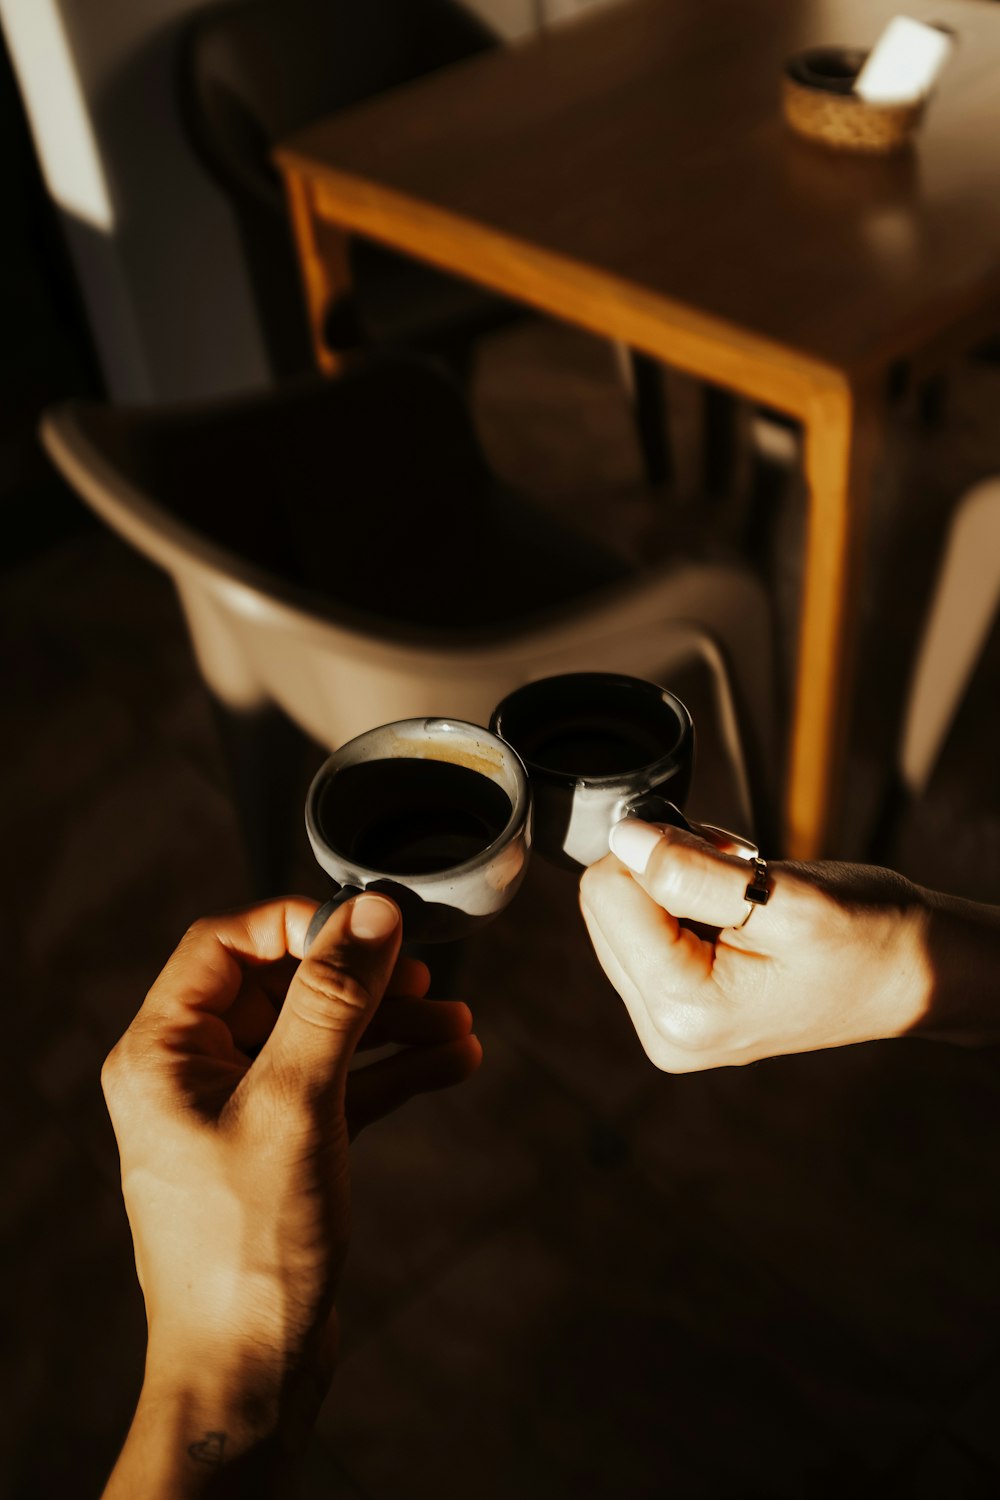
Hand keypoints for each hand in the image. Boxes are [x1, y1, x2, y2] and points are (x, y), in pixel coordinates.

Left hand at [101, 893, 480, 1494]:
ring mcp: (237, 1112)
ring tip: (460, 1024)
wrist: (249, 1372)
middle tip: (427, 973)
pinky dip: (390, 1072)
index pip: (226, 945)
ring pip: (319, 1037)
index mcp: (164, 1052)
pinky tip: (451, 1062)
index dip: (300, 924)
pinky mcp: (280, 1147)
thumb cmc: (247, 1249)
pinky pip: (338, 1086)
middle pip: (283, 988)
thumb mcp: (295, 1104)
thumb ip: (332, 1000)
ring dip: (390, 1026)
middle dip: (363, 981)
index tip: (372, 923)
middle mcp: (193, 1074)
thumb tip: (370, 912)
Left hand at [579, 820, 933, 1071]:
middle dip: (665, 870)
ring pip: (619, 912)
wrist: (916, 975)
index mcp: (685, 1012)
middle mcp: (664, 1031)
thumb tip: (622, 838)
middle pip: (604, 905)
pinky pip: (642, 931)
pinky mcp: (676, 1009)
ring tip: (747, 895)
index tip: (727, 858)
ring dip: (676, 883)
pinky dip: (683, 903)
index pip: (606, 892)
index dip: (660, 851)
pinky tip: (736, 911)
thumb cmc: (870, 939)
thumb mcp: (788, 899)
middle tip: (742, 876)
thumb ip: (692, 873)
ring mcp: (669, 1024)